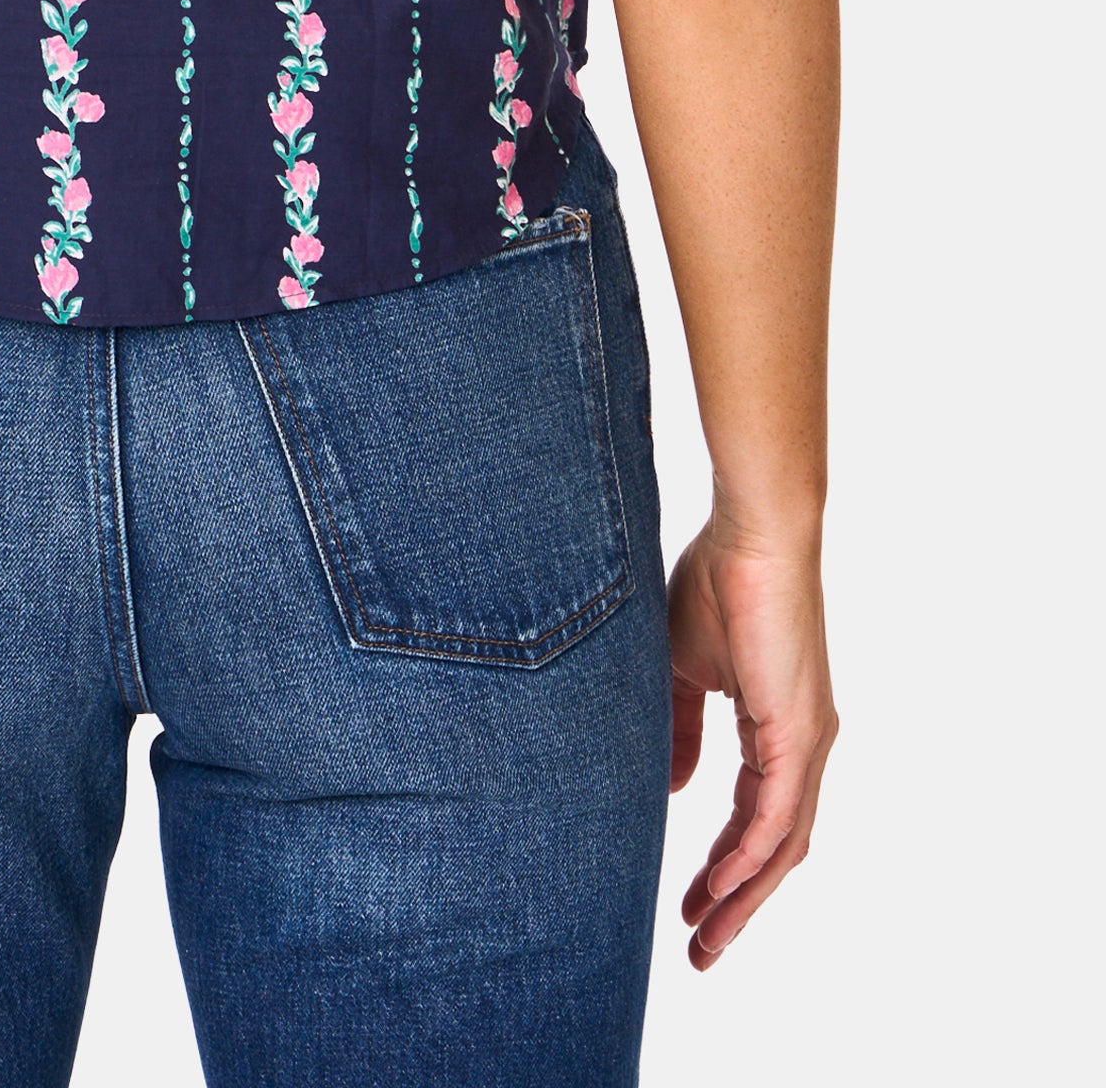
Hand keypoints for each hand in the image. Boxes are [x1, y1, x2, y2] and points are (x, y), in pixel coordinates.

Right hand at [667, 520, 837, 969]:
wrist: (753, 533)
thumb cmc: (719, 581)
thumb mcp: (682, 668)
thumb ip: (679, 729)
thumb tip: (676, 788)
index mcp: (778, 729)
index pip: (753, 817)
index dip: (722, 865)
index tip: (687, 905)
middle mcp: (803, 745)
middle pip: (775, 849)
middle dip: (737, 903)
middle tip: (701, 950)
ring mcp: (808, 741)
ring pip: (782, 844)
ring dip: (744, 896)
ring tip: (707, 936)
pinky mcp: (800, 732)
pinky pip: (778, 815)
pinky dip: (750, 855)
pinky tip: (720, 885)